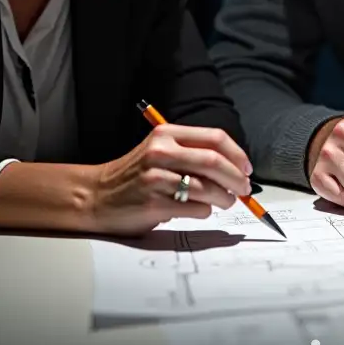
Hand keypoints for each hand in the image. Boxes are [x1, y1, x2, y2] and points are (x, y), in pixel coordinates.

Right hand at [89, 124, 252, 234]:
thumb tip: (234, 168)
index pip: (214, 138)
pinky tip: (201, 209)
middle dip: (237, 178)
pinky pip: (195, 208)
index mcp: (166, 134)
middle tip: (245, 189)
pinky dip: (205, 210)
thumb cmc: (135, 174)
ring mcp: (156, 178)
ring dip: (225, 198)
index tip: (247, 169)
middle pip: (214, 162)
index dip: (237, 154)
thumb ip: (191, 153)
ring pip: (208, 187)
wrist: (97, 196)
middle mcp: (161, 152)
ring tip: (226, 201)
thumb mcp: (159, 151)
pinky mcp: (154, 204)